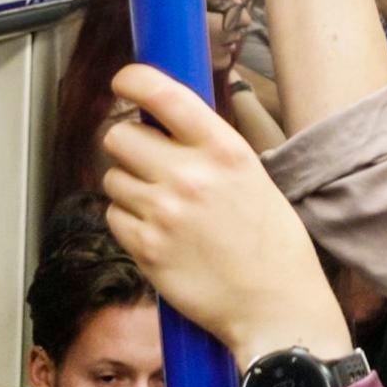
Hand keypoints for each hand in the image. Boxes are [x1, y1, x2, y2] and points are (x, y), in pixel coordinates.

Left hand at [99, 69, 346, 361]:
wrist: (274, 306)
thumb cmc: (272, 245)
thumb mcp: (252, 177)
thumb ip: (208, 147)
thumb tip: (164, 122)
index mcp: (223, 150)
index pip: (162, 93)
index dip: (132, 80)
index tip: (124, 83)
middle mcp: (189, 176)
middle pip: (119, 135)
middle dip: (129, 146)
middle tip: (148, 162)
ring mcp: (163, 213)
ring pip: (112, 177)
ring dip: (129, 187)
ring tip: (162, 207)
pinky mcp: (145, 248)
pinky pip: (114, 216)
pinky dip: (128, 222)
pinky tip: (159, 233)